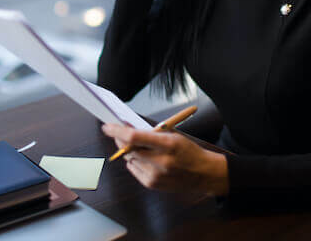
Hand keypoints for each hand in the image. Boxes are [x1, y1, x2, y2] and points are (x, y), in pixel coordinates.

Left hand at [101, 123, 228, 195]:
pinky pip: (133, 169)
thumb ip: (150, 133)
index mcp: (167, 145)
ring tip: (136, 145)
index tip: (107, 126)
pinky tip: (143, 157)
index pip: (133, 138)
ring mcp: (155, 175)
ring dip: (128, 150)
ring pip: (128, 159)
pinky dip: (134, 161)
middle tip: (117, 132)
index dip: (117, 131)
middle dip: (119, 139)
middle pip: (128, 149)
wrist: (203, 173)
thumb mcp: (173, 135)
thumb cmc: (187, 150)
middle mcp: (160, 161)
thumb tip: (126, 129)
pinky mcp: (152, 184)